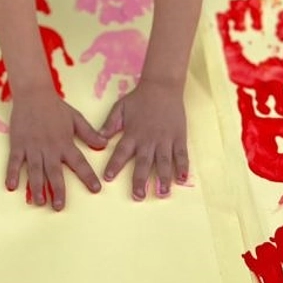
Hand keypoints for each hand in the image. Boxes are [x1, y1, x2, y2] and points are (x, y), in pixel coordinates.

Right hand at [6, 89, 105, 210]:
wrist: (33, 93)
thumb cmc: (55, 106)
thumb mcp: (76, 118)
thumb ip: (89, 133)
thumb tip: (104, 144)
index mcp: (65, 142)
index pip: (79, 162)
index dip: (88, 176)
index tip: (96, 189)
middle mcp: (49, 147)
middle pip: (54, 172)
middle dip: (58, 190)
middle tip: (59, 207)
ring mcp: (32, 146)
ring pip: (35, 170)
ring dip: (37, 187)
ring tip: (39, 202)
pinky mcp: (18, 144)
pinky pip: (14, 162)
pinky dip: (12, 174)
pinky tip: (11, 186)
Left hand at [101, 78, 187, 199]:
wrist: (162, 86)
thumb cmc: (139, 98)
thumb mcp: (120, 108)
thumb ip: (110, 124)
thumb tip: (99, 139)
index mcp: (132, 133)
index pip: (121, 152)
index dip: (114, 165)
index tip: (108, 178)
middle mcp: (148, 139)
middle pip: (144, 163)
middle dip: (140, 180)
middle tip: (138, 196)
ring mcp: (165, 139)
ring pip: (164, 162)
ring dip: (163, 178)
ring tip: (162, 193)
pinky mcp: (179, 137)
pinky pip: (181, 154)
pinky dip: (183, 167)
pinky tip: (183, 179)